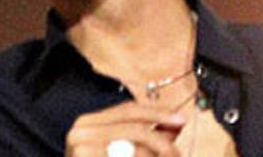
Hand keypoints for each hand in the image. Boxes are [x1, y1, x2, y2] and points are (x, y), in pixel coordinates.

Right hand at [64, 100, 185, 155]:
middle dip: (160, 140)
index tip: (181, 119)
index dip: (157, 113)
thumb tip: (177, 122)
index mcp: (88, 122)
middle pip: (133, 128)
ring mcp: (81, 148)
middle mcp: (81, 130)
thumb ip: (149, 137)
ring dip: (154, 155)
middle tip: (176, 152)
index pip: (128, 109)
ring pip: (133, 148)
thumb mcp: (124, 151)